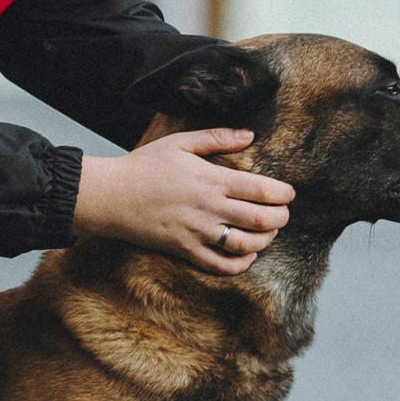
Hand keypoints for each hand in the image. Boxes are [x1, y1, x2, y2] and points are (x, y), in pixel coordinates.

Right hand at [73, 129, 295, 275]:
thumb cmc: (144, 166)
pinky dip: (240, 264)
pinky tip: (247, 255)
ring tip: (268, 233)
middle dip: (281, 218)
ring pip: (246, 244)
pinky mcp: (184, 250)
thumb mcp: (181, 142)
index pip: (262, 190)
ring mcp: (197, 232)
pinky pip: (220, 266)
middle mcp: (209, 208)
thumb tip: (250, 134)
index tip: (289, 194)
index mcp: (212, 179)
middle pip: (262, 220)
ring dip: (266, 240)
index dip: (284, 194)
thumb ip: (218, 137)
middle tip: (283, 214)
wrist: (111, 196)